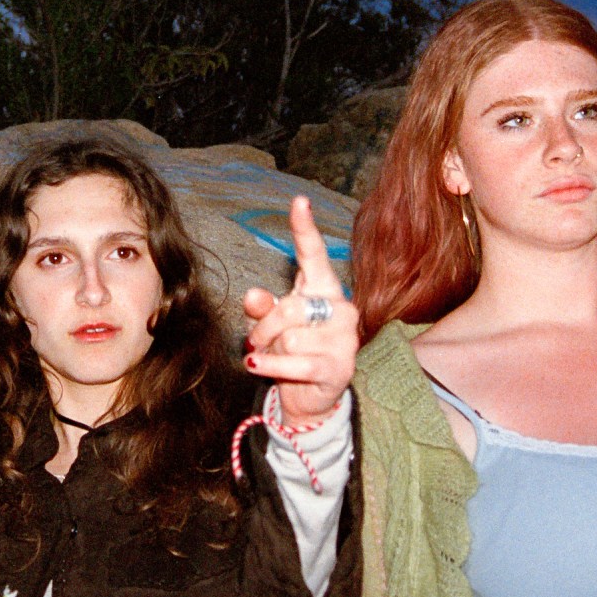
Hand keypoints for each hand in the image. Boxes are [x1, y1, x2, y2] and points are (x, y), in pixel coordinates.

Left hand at [242, 196, 358, 428]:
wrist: (310, 396)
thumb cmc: (291, 350)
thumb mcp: (270, 324)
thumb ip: (262, 307)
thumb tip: (252, 295)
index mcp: (323, 289)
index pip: (314, 255)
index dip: (305, 228)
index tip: (299, 201)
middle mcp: (340, 309)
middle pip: (289, 308)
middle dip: (264, 327)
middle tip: (256, 340)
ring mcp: (344, 339)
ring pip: (288, 337)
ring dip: (270, 350)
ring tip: (275, 357)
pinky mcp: (339, 367)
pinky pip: (294, 362)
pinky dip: (270, 366)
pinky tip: (260, 367)